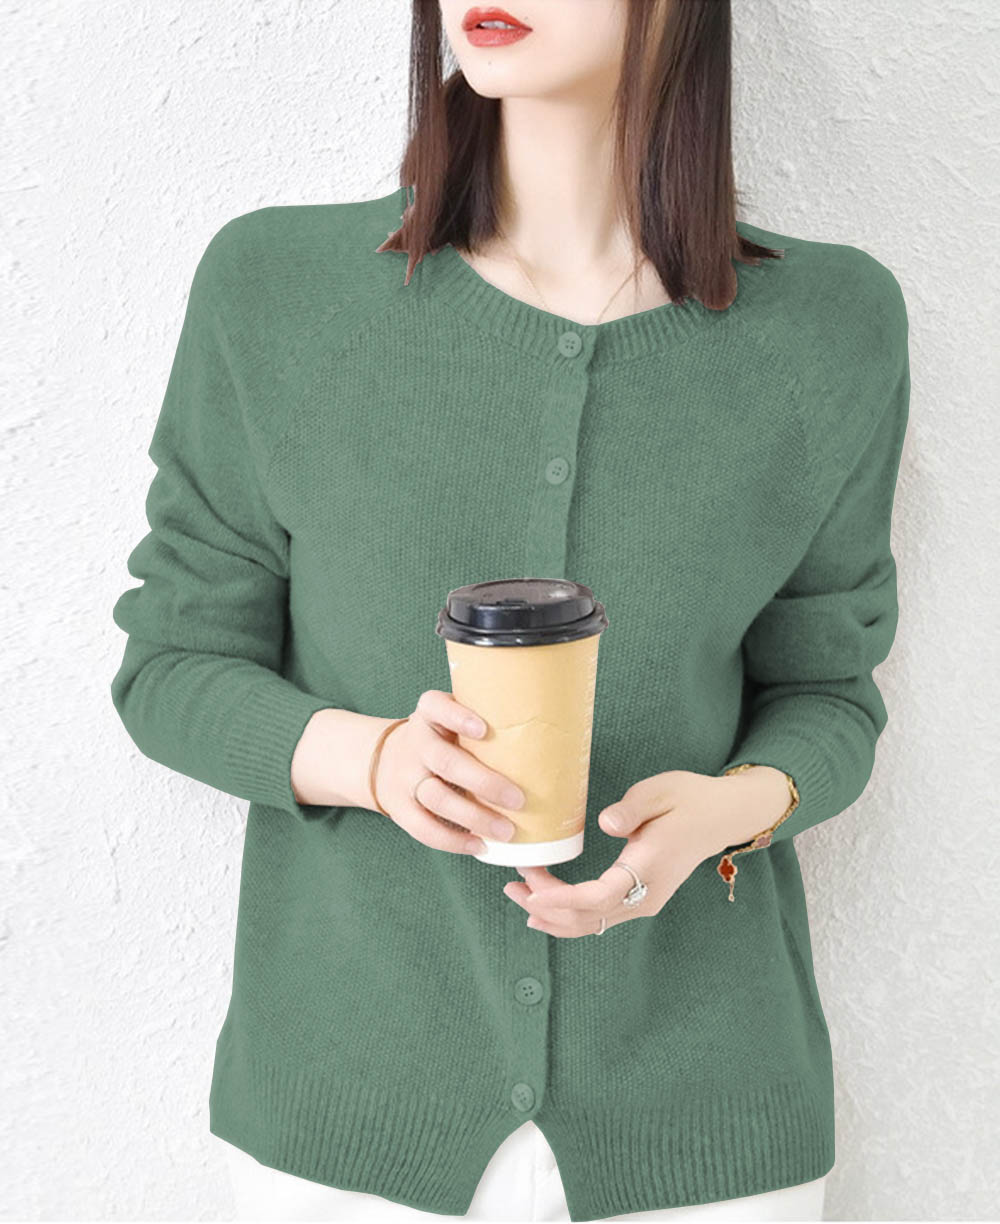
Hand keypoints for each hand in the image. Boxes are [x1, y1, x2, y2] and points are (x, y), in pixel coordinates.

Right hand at [374, 690, 527, 855]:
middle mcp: (416, 742)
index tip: (484, 730)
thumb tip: (556, 740)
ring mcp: (404, 776)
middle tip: (519, 799)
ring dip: (474, 816)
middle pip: (446, 761)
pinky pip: (422, 828)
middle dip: (484, 782)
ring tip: (507, 831)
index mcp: (430, 714)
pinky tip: (480, 845)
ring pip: (436, 798)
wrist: (384, 760)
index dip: (458, 717)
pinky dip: (452, 840)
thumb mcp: (452, 719)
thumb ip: (488, 723)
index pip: (437, 706)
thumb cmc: (443, 739)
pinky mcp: (399, 807)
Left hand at [501, 767, 789, 936]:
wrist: (721, 817)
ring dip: (553, 914)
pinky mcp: (640, 899)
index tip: (529, 889)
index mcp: (648, 869)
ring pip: (592, 923)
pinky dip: (569, 916)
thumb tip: (606, 823)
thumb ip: (633, 807)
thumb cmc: (689, 800)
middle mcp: (646, 896)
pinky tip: (545, 909)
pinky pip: (600, 917)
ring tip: (518, 895)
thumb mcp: (661, 791)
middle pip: (588, 917)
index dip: (560, 899)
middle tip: (511, 885)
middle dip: (545, 907)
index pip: (598, 897)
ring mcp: (644, 902)